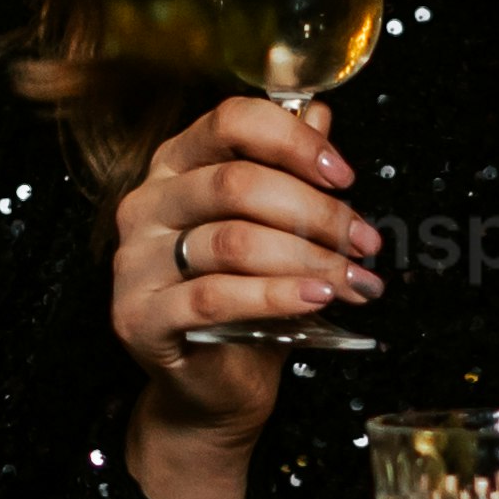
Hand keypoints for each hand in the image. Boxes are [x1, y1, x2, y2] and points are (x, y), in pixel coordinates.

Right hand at [110, 92, 384, 421]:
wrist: (213, 386)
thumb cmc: (245, 304)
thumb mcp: (275, 229)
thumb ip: (288, 170)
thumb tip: (318, 113)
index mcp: (174, 166)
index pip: (229, 123)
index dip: (293, 142)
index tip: (344, 176)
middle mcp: (145, 204)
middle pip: (236, 184)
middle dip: (316, 212)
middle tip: (364, 242)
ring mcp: (134, 261)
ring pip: (233, 241)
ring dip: (308, 259)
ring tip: (353, 279)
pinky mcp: (137, 316)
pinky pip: (216, 296)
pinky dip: (276, 295)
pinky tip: (316, 297)